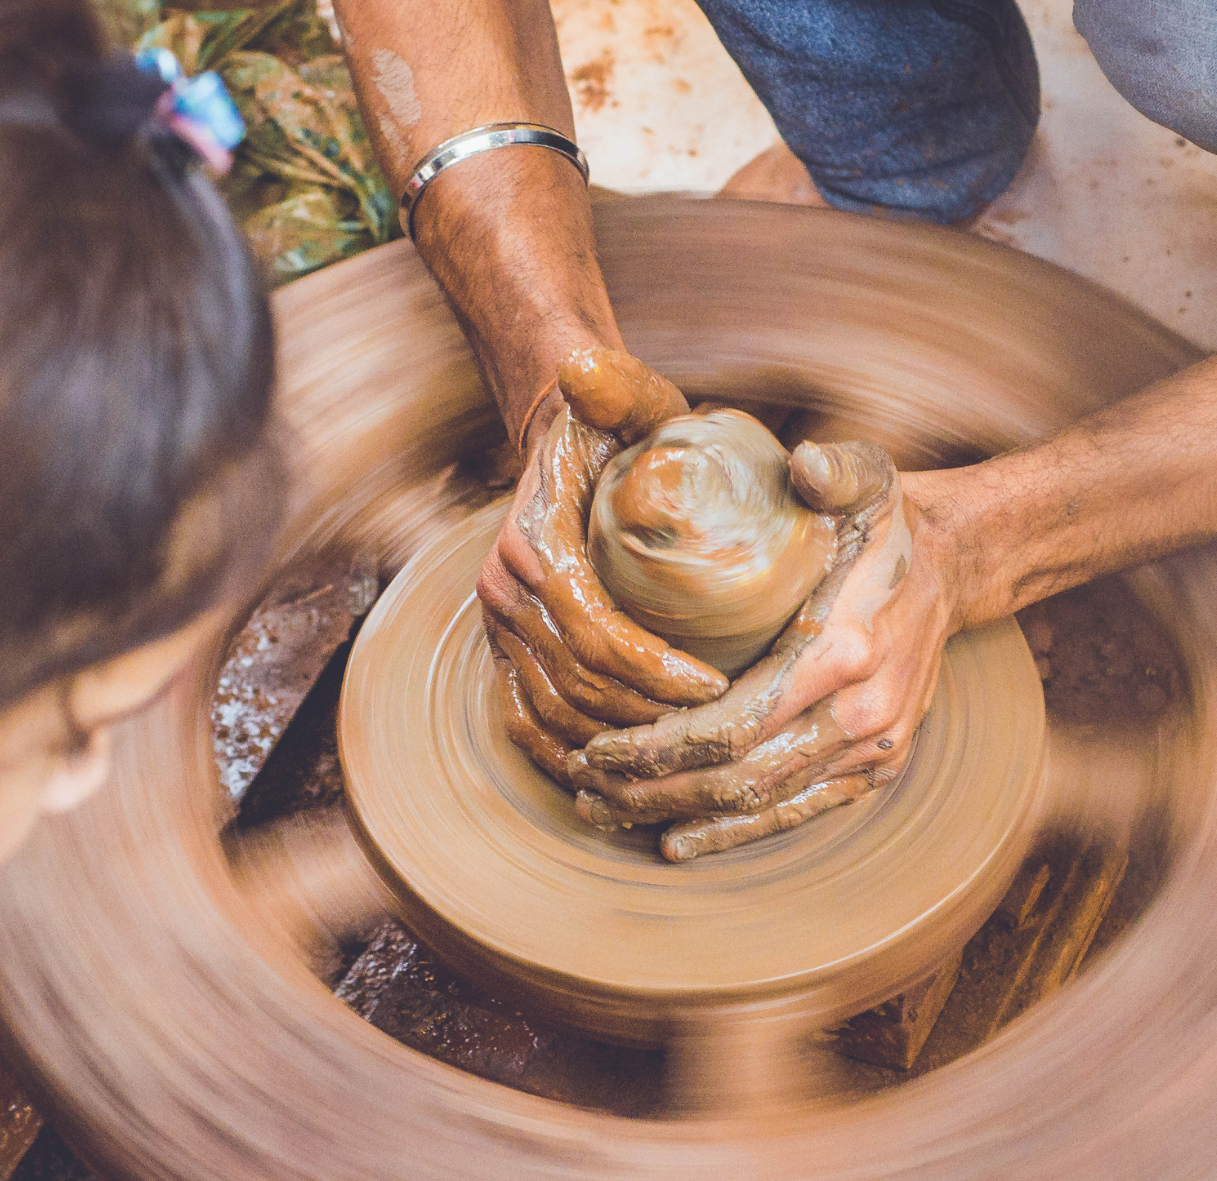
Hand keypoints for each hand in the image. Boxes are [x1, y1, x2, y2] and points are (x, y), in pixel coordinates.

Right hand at [479, 349, 730, 781]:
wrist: (561, 439)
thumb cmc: (613, 425)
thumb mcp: (626, 398)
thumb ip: (618, 386)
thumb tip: (582, 367)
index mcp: (532, 545)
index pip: (595, 632)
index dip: (655, 672)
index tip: (718, 686)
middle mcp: (502, 592)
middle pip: (577, 686)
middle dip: (648, 720)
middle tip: (717, 732)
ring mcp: (497, 628)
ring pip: (553, 715)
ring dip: (617, 745)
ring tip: (684, 755)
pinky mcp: (503, 651)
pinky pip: (524, 723)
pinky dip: (567, 756)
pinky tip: (617, 778)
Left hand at [566, 441, 957, 859]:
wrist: (955, 568)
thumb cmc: (888, 523)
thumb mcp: (868, 477)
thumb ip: (833, 469)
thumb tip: (804, 462)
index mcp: (846, 650)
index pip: (735, 724)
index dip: (660, 746)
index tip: (598, 745)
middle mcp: (863, 715)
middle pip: (738, 777)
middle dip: (653, 790)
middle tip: (584, 786)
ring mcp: (873, 750)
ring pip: (761, 803)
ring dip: (680, 815)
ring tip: (609, 811)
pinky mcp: (876, 769)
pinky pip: (798, 812)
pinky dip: (736, 833)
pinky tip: (679, 840)